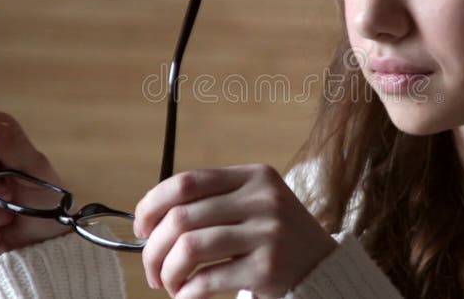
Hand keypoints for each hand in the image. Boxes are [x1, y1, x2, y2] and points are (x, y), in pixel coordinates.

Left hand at [133, 164, 337, 298]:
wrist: (322, 266)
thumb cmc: (275, 236)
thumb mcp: (253, 203)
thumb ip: (212, 202)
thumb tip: (148, 222)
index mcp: (254, 176)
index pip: (186, 182)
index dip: (152, 205)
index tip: (141, 228)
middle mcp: (263, 199)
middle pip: (181, 217)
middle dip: (153, 249)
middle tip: (151, 270)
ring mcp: (268, 233)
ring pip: (190, 247)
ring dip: (167, 272)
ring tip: (168, 283)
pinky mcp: (269, 267)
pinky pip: (210, 279)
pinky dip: (188, 292)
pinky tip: (186, 294)